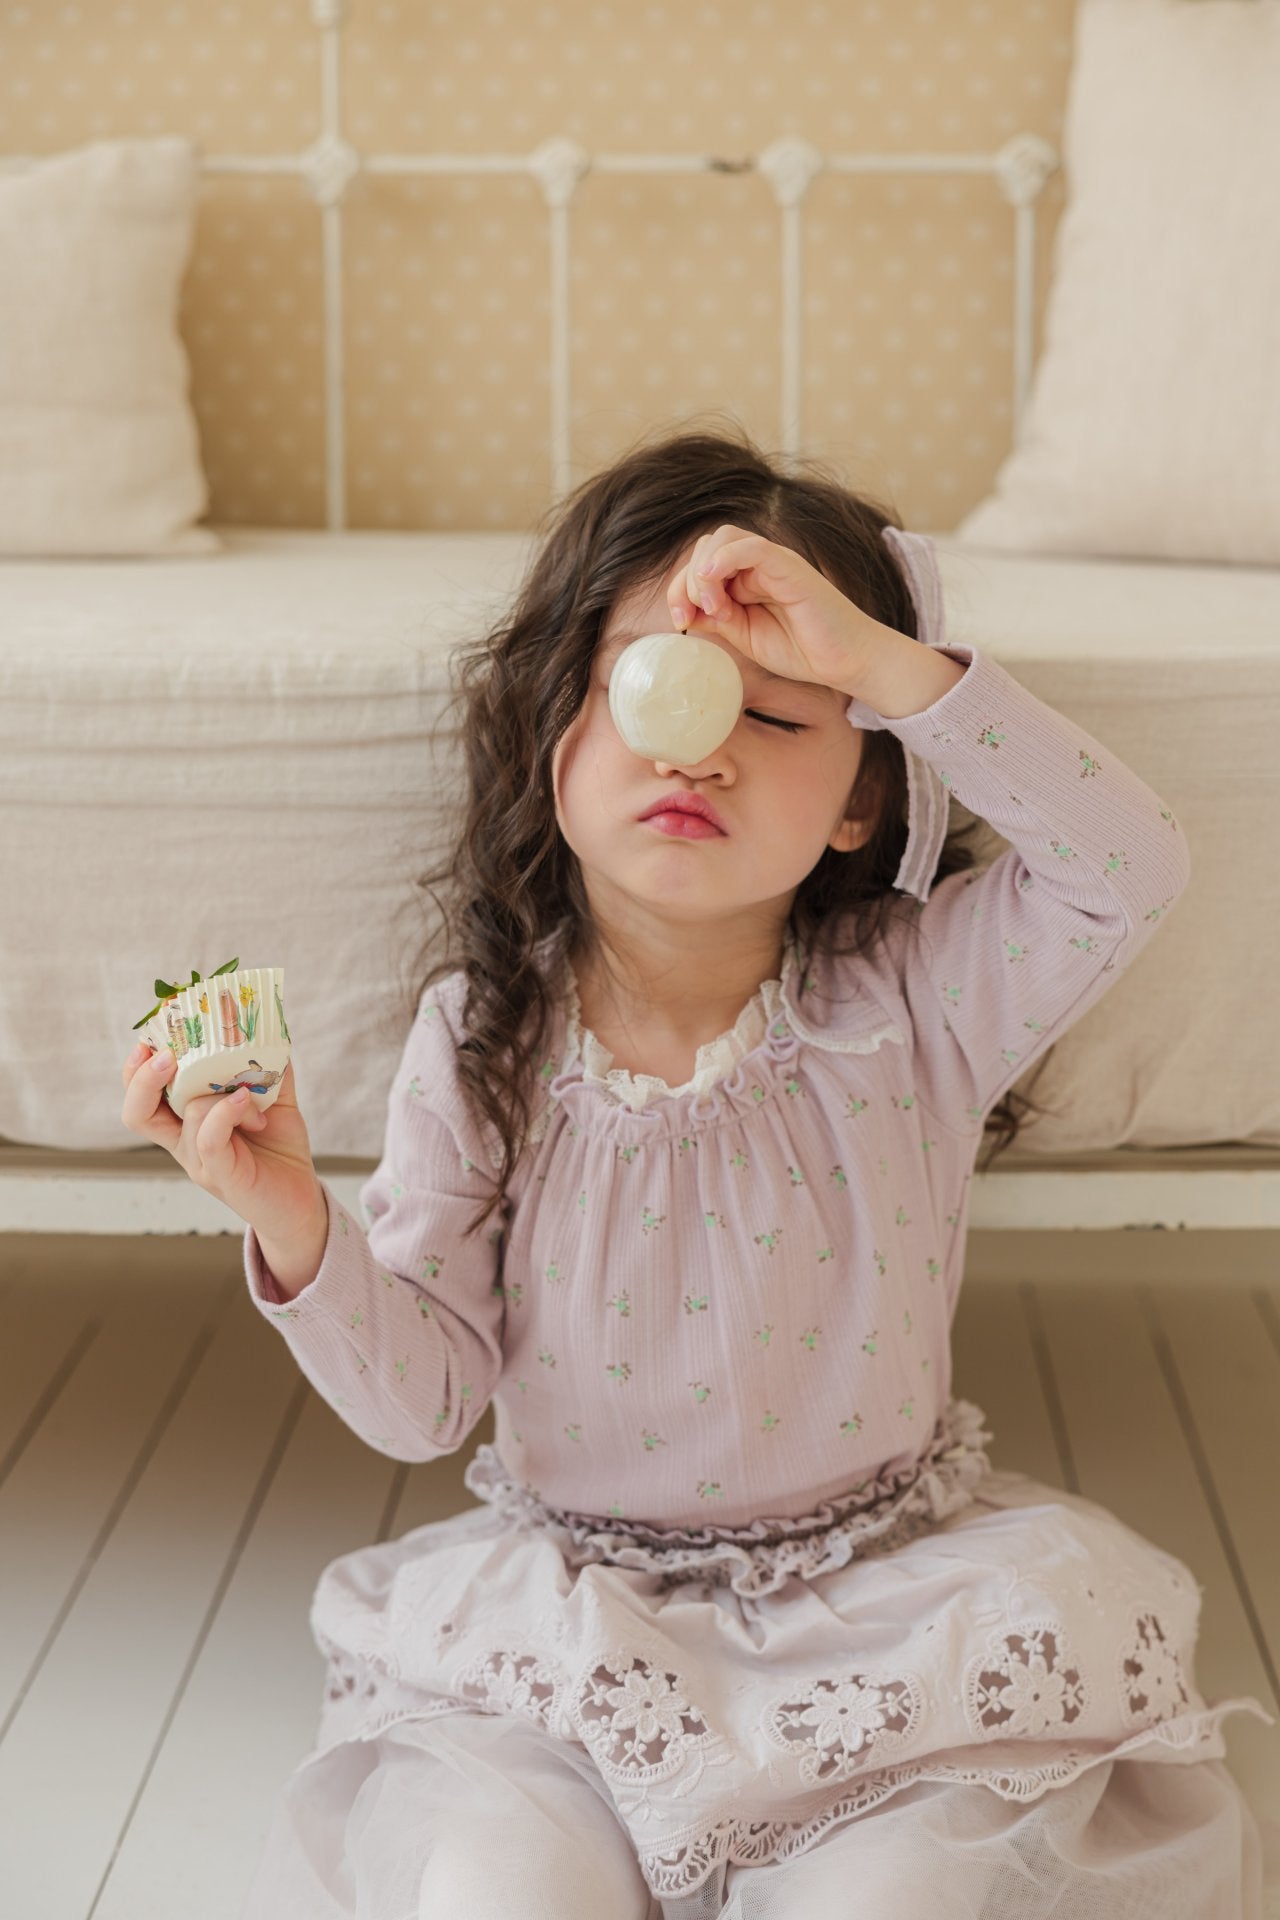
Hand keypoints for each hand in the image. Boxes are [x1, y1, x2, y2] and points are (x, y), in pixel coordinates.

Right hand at [119, 1043, 324, 1246]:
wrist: (300, 1201)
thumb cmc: (280, 1149)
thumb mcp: (274, 1101)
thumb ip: (268, 1067)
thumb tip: (271, 1029)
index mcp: (187, 1122)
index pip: (143, 1097)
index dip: (136, 1070)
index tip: (148, 1040)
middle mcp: (185, 1142)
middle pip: (137, 1112)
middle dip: (142, 1077)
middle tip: (168, 1054)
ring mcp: (200, 1160)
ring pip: (187, 1113)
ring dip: (220, 1092)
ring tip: (250, 1094)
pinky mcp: (222, 1175)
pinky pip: (208, 1138)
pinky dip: (225, 1112)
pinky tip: (246, 1102)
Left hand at [667, 525, 886, 697]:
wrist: (844, 661)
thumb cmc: (801, 649)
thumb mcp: (744, 637)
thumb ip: (716, 620)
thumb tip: (684, 610)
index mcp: (745, 579)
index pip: (700, 565)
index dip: (679, 589)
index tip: (681, 622)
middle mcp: (757, 564)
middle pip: (706, 546)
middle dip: (686, 581)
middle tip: (695, 615)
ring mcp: (774, 562)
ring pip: (723, 540)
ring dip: (703, 572)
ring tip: (713, 607)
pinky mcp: (790, 567)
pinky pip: (752, 547)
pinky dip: (725, 558)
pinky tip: (713, 580)